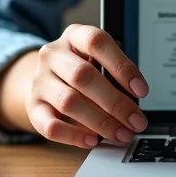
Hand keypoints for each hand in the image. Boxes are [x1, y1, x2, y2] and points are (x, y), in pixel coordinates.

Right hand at [27, 24, 149, 148]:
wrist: (47, 77)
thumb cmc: (83, 66)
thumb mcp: (99, 58)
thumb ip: (116, 72)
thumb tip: (136, 98)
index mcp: (75, 36)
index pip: (97, 42)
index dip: (122, 66)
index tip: (142, 91)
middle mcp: (53, 55)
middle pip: (83, 76)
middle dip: (116, 103)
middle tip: (137, 121)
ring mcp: (39, 80)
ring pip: (69, 102)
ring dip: (101, 122)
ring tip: (122, 134)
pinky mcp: (33, 106)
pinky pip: (49, 125)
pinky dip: (73, 136)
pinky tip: (93, 140)